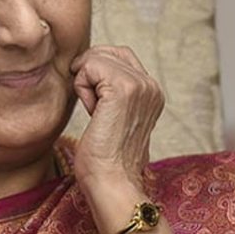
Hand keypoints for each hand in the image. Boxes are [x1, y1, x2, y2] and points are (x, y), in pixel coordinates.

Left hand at [70, 46, 164, 190]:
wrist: (112, 182)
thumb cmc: (105, 158)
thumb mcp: (115, 116)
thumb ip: (112, 92)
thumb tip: (87, 68)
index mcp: (152, 92)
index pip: (120, 55)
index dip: (97, 70)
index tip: (94, 100)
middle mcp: (151, 85)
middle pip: (108, 52)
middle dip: (89, 73)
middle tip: (93, 107)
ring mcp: (140, 86)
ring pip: (97, 58)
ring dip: (85, 83)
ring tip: (95, 112)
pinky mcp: (124, 89)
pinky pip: (90, 67)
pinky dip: (82, 87)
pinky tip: (93, 112)